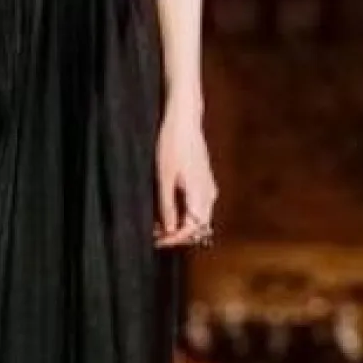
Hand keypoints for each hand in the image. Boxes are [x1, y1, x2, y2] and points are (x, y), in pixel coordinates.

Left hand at [153, 106, 216, 248]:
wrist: (184, 120)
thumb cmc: (172, 145)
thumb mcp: (163, 178)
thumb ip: (167, 206)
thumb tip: (170, 230)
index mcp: (201, 195)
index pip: (191, 230)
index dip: (174, 239)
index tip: (157, 242)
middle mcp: (209, 194)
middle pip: (197, 226)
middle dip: (176, 234)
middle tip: (154, 235)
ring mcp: (208, 187)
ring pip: (197, 217)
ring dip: (179, 224)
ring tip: (156, 224)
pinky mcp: (204, 181)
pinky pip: (196, 206)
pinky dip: (183, 213)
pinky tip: (166, 209)